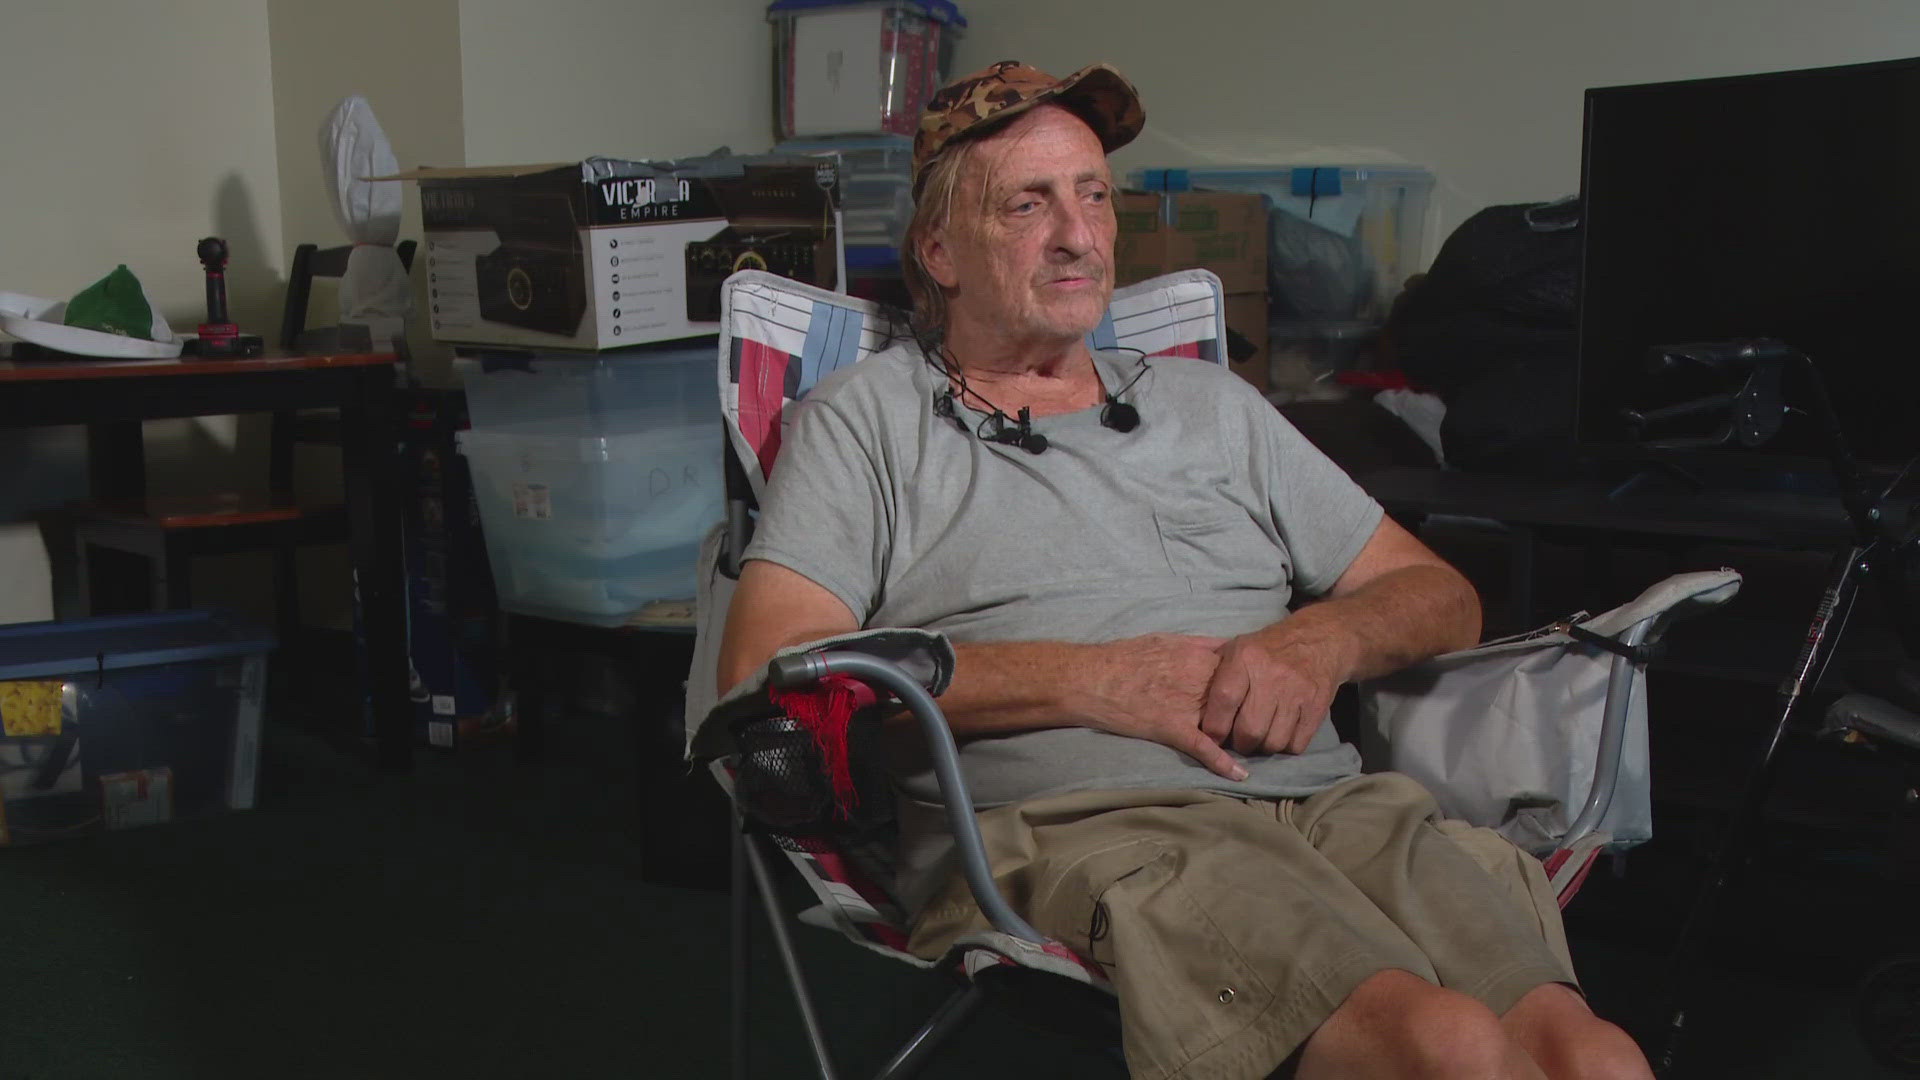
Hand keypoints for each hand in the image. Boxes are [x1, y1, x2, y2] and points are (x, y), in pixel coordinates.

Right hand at [1072, 633, 1247, 780]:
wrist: (1093, 678)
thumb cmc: (1125, 657)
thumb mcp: (1168, 639)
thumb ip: (1200, 643)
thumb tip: (1227, 646)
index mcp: (1199, 657)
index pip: (1243, 671)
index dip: (1253, 683)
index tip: (1261, 692)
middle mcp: (1200, 681)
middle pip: (1241, 698)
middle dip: (1253, 710)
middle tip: (1262, 721)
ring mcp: (1188, 706)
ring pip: (1227, 724)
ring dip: (1243, 737)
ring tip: (1258, 747)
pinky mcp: (1173, 729)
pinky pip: (1204, 748)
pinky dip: (1223, 763)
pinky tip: (1239, 775)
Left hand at [1199, 630, 1350, 757]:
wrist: (1318, 640)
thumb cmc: (1267, 649)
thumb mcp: (1237, 648)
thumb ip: (1215, 674)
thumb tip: (1191, 707)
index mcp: (1245, 658)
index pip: (1224, 700)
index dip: (1215, 727)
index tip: (1213, 737)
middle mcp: (1272, 675)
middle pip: (1250, 730)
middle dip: (1240, 744)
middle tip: (1239, 741)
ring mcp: (1297, 692)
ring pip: (1274, 742)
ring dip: (1263, 748)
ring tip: (1259, 739)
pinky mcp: (1317, 706)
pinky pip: (1296, 744)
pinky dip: (1285, 746)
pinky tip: (1280, 734)